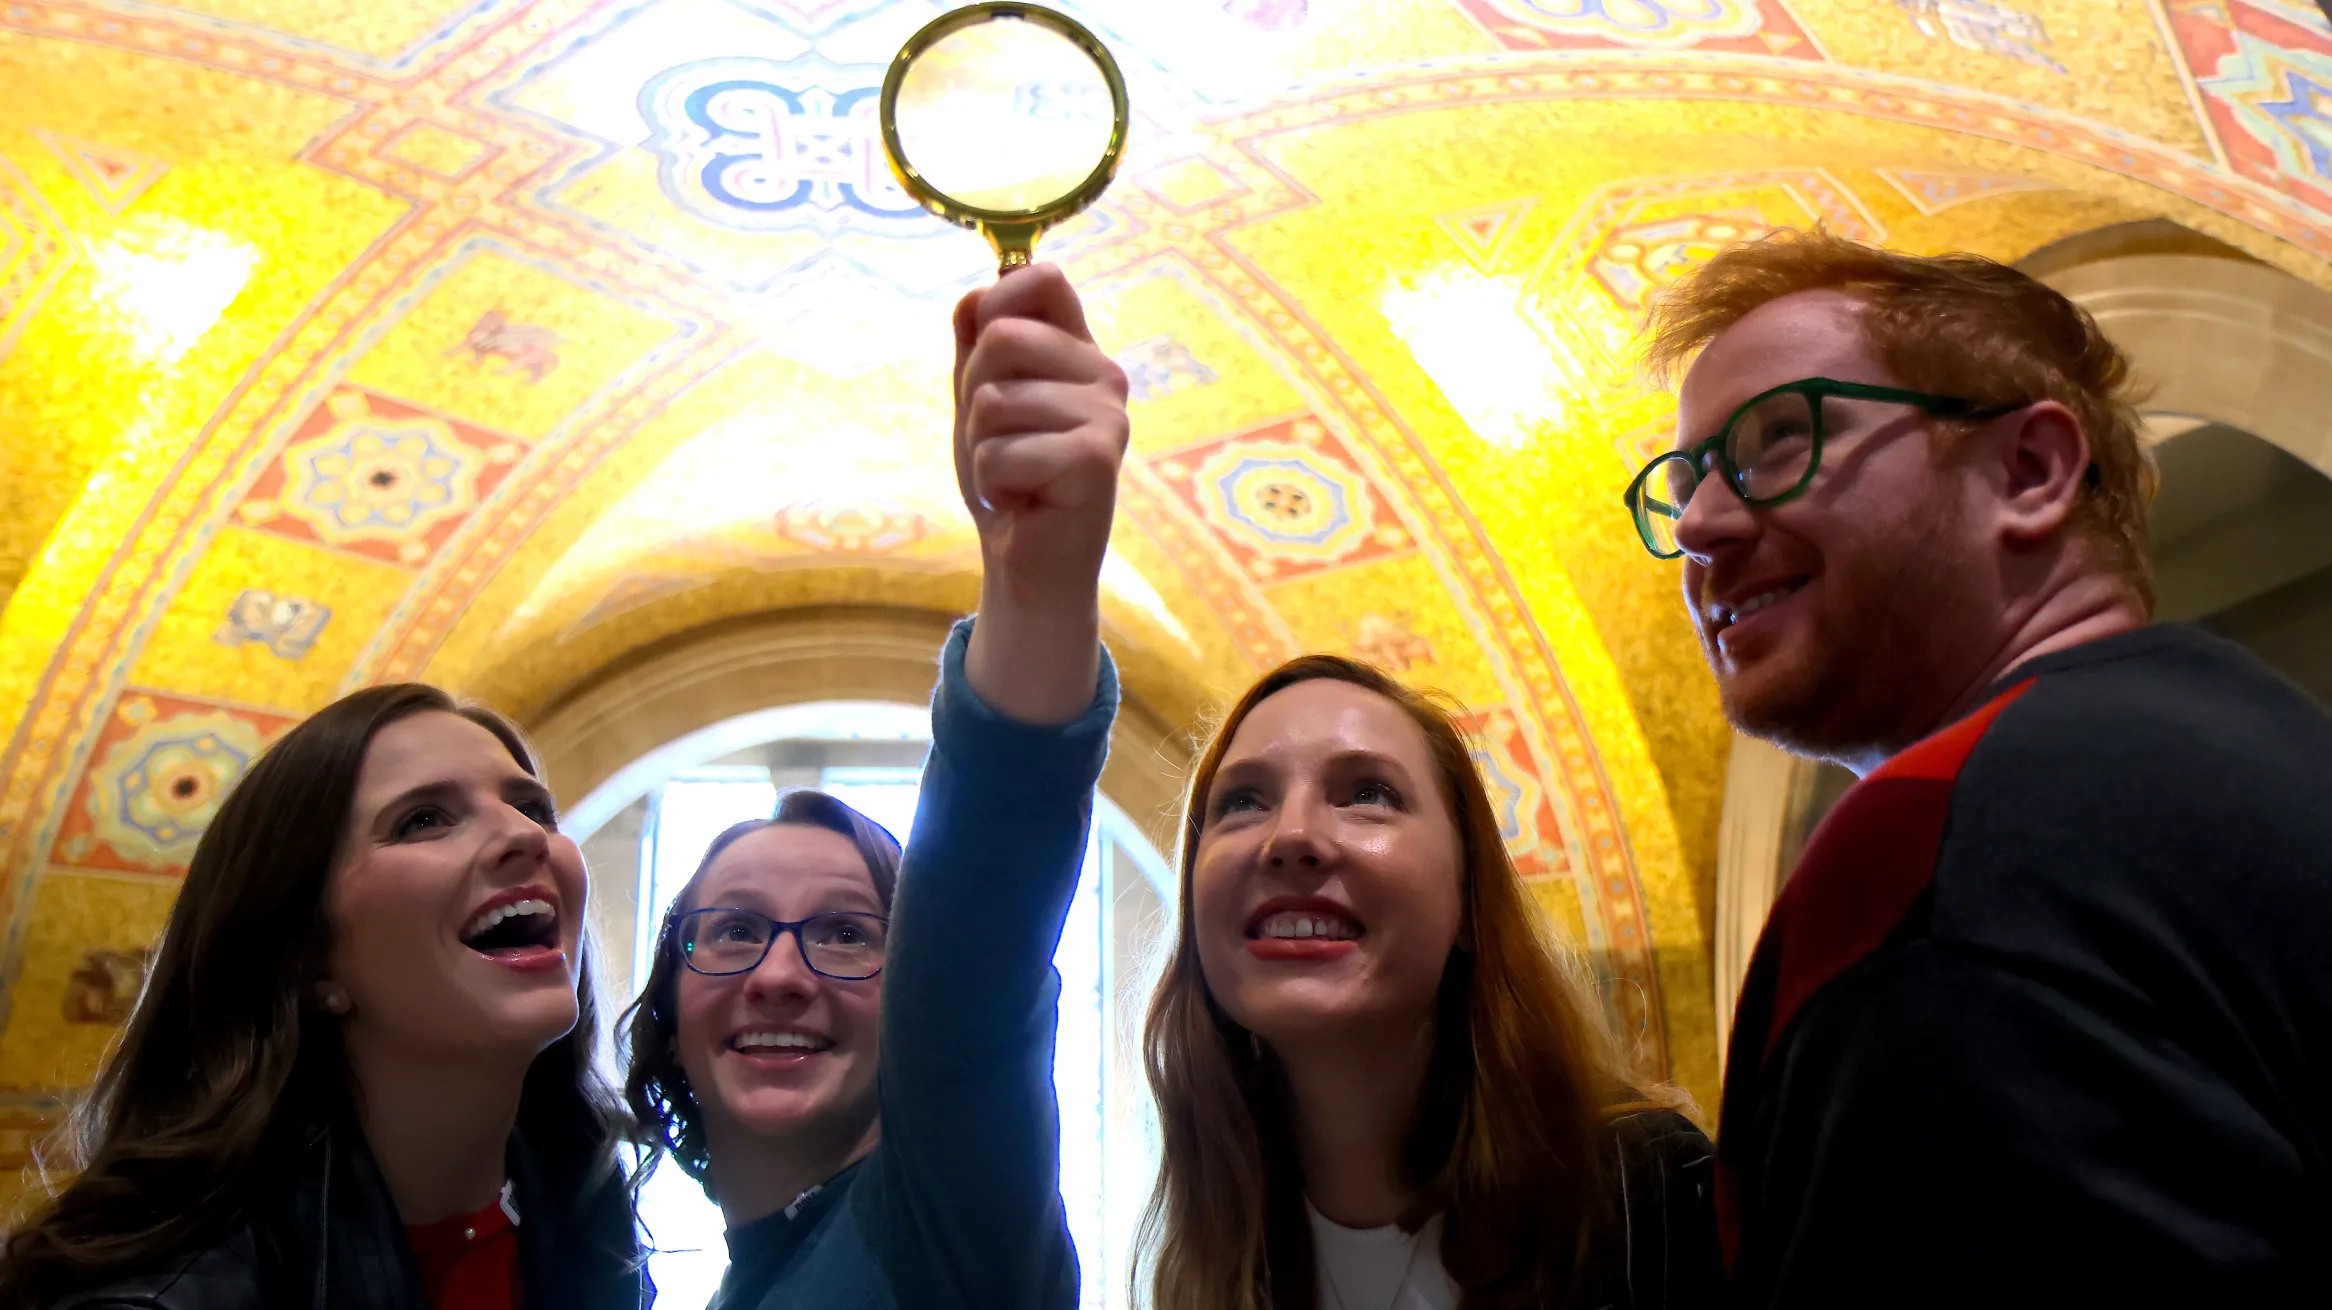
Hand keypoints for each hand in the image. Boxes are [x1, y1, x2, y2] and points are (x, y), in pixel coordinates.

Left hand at [952, 264, 1129, 606]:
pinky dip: (995, 484)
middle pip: (1001, 337)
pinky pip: (1004, 451)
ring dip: (982, 448)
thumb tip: (975, 296)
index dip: (998, 300)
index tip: (986, 345)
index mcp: (1079, 351)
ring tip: (1014, 474)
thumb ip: (976, 345)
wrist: (1029, 559)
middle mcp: (1103, 374)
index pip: (1045, 280)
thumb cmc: (1009, 476)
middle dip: (973, 396)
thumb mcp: (979, 400)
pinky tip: (1023, 500)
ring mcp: (1107, 415)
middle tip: (999, 440)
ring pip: (993, 400)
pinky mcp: (1097, 458)